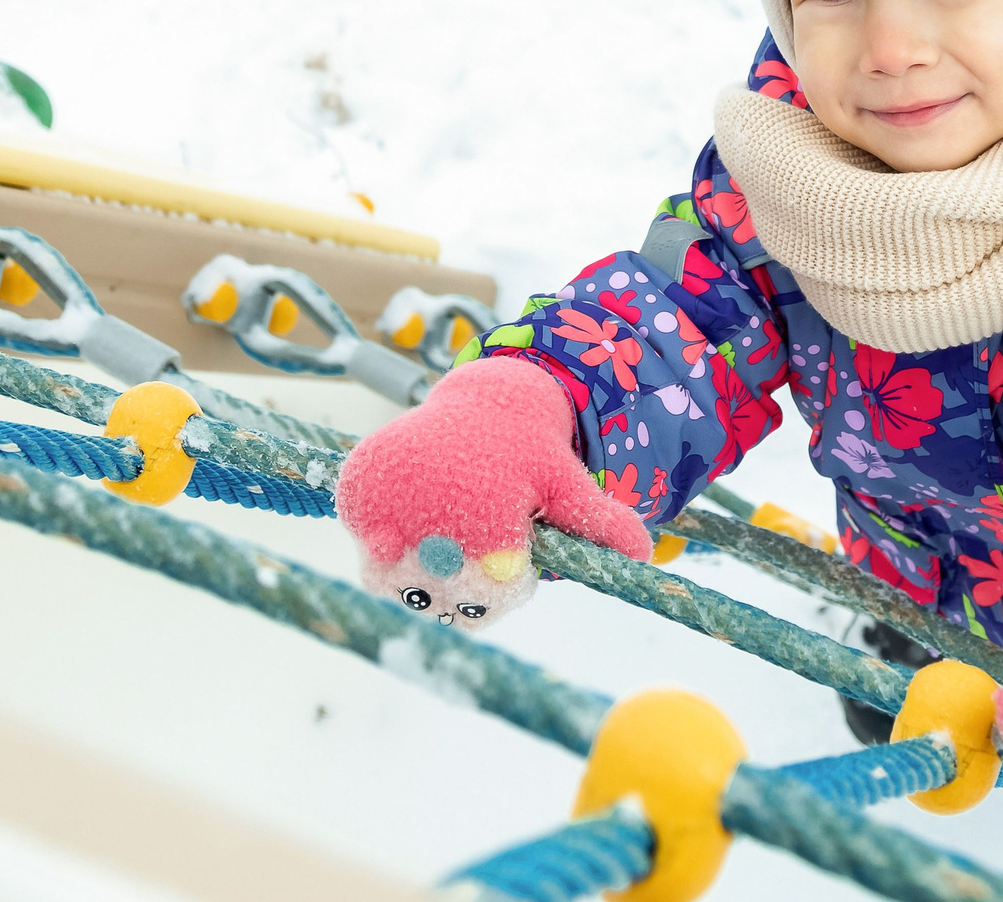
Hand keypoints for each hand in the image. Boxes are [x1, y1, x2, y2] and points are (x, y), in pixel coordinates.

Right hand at [333, 356, 651, 631]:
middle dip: (465, 589)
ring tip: (446, 545)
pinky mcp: (357, 495)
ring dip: (420, 580)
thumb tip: (645, 555)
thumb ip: (597, 520)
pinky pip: (369, 553)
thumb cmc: (526, 450)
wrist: (475, 402)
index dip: (506, 590)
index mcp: (486, 515)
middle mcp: (430, 512)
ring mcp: (386, 504)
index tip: (510, 561)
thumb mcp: (565, 480)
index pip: (491, 598)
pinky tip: (414, 524)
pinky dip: (386, 550)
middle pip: (443, 599)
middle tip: (477, 552)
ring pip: (397, 585)